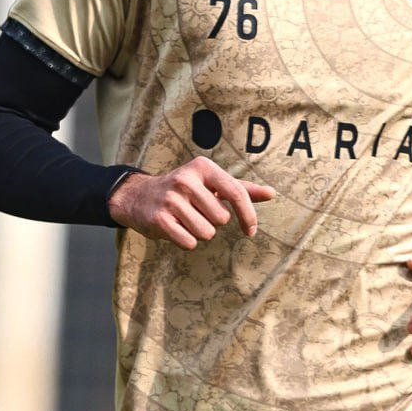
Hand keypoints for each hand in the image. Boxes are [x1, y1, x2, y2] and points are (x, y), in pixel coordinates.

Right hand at [108, 156, 274, 249]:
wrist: (139, 195)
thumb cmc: (184, 190)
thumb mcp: (210, 183)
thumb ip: (240, 189)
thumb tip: (272, 193)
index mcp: (202, 167)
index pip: (237, 193)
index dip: (248, 216)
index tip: (251, 231)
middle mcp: (186, 179)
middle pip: (221, 218)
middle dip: (212, 221)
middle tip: (196, 212)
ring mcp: (171, 199)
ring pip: (206, 233)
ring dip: (199, 232)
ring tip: (185, 219)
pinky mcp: (159, 219)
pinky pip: (189, 242)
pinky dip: (186, 241)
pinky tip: (175, 228)